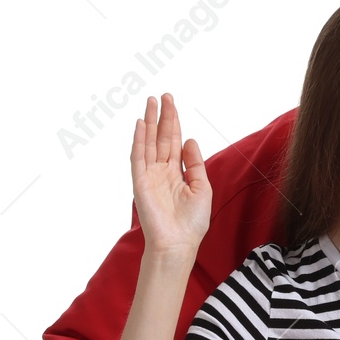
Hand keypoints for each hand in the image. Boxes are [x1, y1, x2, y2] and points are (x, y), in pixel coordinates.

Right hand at [130, 92, 210, 260]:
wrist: (178, 244)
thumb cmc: (192, 223)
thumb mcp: (202, 189)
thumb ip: (195, 164)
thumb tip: (190, 140)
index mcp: (177, 173)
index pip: (174, 142)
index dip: (173, 123)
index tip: (172, 103)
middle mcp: (162, 171)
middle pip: (161, 138)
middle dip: (162, 116)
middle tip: (163, 95)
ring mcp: (150, 176)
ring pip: (148, 143)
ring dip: (148, 122)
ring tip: (150, 102)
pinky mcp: (140, 182)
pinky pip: (138, 157)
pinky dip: (138, 140)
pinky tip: (139, 124)